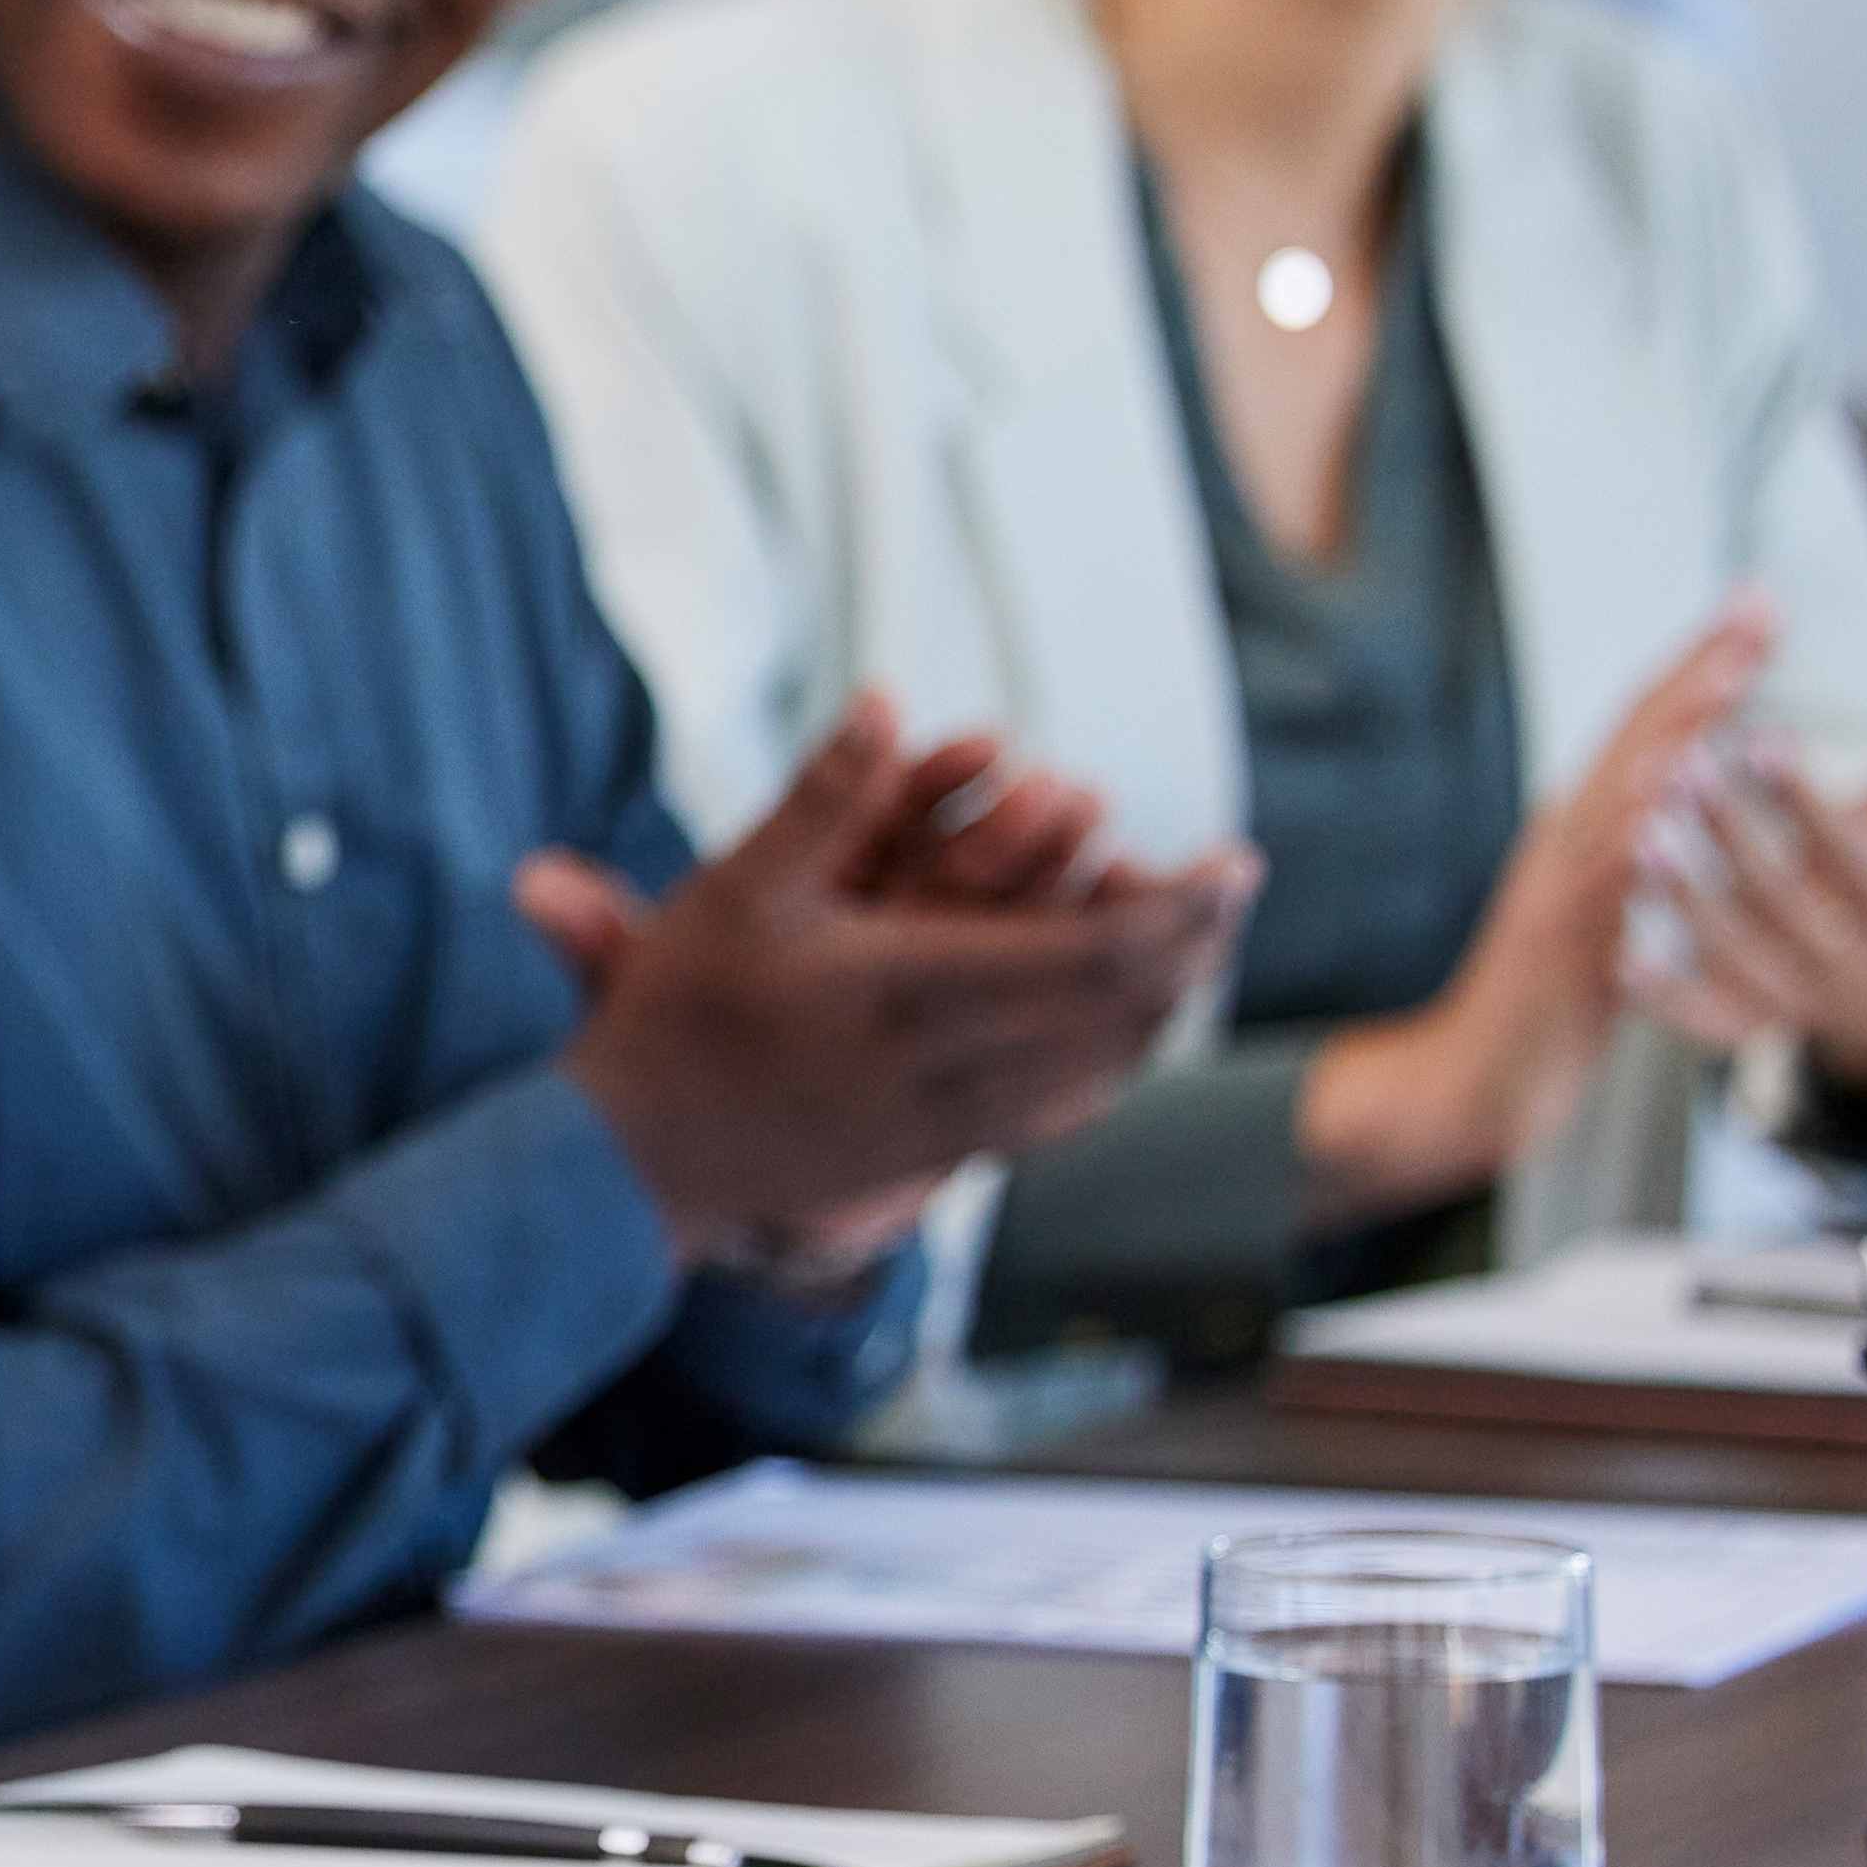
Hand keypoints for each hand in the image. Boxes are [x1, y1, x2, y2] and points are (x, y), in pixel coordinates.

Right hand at [532, 697, 1256, 1245]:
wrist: (631, 1165)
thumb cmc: (675, 1016)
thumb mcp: (735, 889)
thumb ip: (823, 798)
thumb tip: (885, 701)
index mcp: (917, 989)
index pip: (1099, 955)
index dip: (1183, 911)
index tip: (1235, 863)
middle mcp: (956, 1066)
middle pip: (1127, 1016)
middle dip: (1196, 949)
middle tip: (1228, 890)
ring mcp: (954, 1125)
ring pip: (1106, 1071)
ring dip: (1160, 1007)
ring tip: (1183, 948)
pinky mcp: (936, 1161)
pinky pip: (1060, 1113)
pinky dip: (1109, 1064)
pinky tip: (1110, 1032)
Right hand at [1304, 604, 1774, 1209]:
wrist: (1474, 1078)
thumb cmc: (1552, 1002)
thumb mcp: (1604, 913)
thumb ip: (1639, 857)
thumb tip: (1683, 801)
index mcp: (1585, 830)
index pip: (1650, 728)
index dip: (1703, 664)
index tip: (1756, 606)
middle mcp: (1566, 842)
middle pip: (1637, 737)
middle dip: (1699, 669)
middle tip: (1754, 608)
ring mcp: (1557, 893)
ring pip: (1621, 794)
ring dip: (1671, 735)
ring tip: (1727, 680)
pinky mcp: (1557, 949)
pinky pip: (1598, 887)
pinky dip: (1630, 840)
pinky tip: (1663, 802)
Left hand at [1631, 694, 1866, 1095]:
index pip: (1854, 855)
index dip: (1809, 802)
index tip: (1762, 740)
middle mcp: (1849, 962)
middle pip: (1784, 901)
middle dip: (1729, 836)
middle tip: (1677, 768)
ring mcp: (1797, 1001)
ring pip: (1736, 956)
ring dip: (1684, 900)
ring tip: (1635, 833)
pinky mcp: (1750, 1027)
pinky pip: (1705, 1020)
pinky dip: (1665, 995)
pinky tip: (1620, 948)